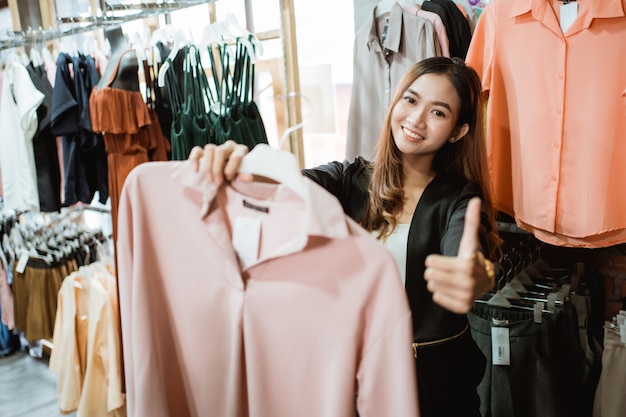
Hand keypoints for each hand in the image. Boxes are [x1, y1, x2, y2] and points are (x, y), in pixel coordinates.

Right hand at [189, 140, 251, 184]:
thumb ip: (243, 177)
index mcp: (241, 150)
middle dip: (217, 169)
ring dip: (208, 166)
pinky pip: (197, 150)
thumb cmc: (236, 178)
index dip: (231, 168)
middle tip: (217, 182)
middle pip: (220, 151)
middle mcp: (229, 146)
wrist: (227, 180)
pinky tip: (196, 170)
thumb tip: (249, 178)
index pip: (236, 156)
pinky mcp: (204, 151)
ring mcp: (216, 147)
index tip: (229, 179)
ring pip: (209, 148)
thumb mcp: (241, 179)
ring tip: (209, 179)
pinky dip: (195, 159)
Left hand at [423, 197, 492, 313]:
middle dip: (435, 271)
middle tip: (447, 270)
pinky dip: (441, 294)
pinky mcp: (462, 307)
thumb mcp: (468, 241)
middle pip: (429, 275)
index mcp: (466, 264)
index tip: (447, 260)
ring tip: (449, 279)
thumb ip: (470, 221)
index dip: (435, 260)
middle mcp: (467, 282)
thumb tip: (475, 199)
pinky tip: (450, 289)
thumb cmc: (471, 258)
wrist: (484, 281)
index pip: (430, 262)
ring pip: (432, 286)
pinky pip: (437, 298)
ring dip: (438, 282)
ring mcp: (465, 296)